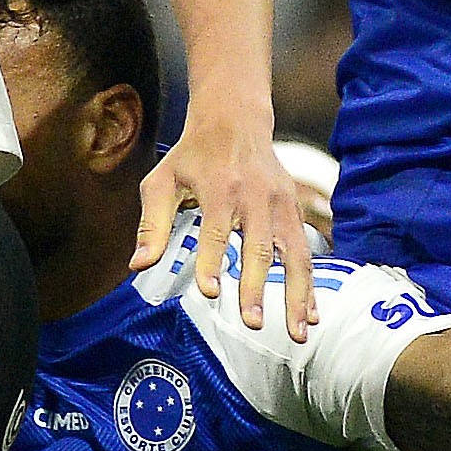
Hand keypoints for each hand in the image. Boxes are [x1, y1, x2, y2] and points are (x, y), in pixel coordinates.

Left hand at [154, 112, 325, 333]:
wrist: (235, 118)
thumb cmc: (192, 155)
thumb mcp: (162, 180)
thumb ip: (151, 225)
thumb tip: (139, 266)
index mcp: (219, 187)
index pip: (215, 230)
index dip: (212, 261)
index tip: (210, 292)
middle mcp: (255, 195)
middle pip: (258, 247)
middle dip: (256, 287)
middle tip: (251, 323)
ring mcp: (280, 202)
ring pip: (292, 254)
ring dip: (296, 296)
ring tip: (296, 332)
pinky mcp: (294, 209)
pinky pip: (306, 251)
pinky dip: (311, 284)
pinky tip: (312, 313)